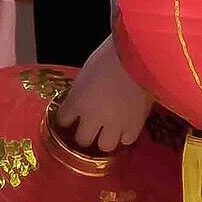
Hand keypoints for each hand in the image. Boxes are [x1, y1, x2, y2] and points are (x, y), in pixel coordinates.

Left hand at [55, 37, 153, 152]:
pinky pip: (126, 140)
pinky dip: (125, 135)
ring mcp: (114, 124)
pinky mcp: (134, 125)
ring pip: (105, 146)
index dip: (66, 119)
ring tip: (109, 130)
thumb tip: (83, 98)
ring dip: (105, 138)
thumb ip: (82, 90)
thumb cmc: (110, 55)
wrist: (138, 55)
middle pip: (82, 140)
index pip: (63, 120)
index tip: (69, 117)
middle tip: (89, 128)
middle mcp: (92, 117)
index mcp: (77, 100)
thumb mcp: (87, 72)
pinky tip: (126, 127)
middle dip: (84, 134)